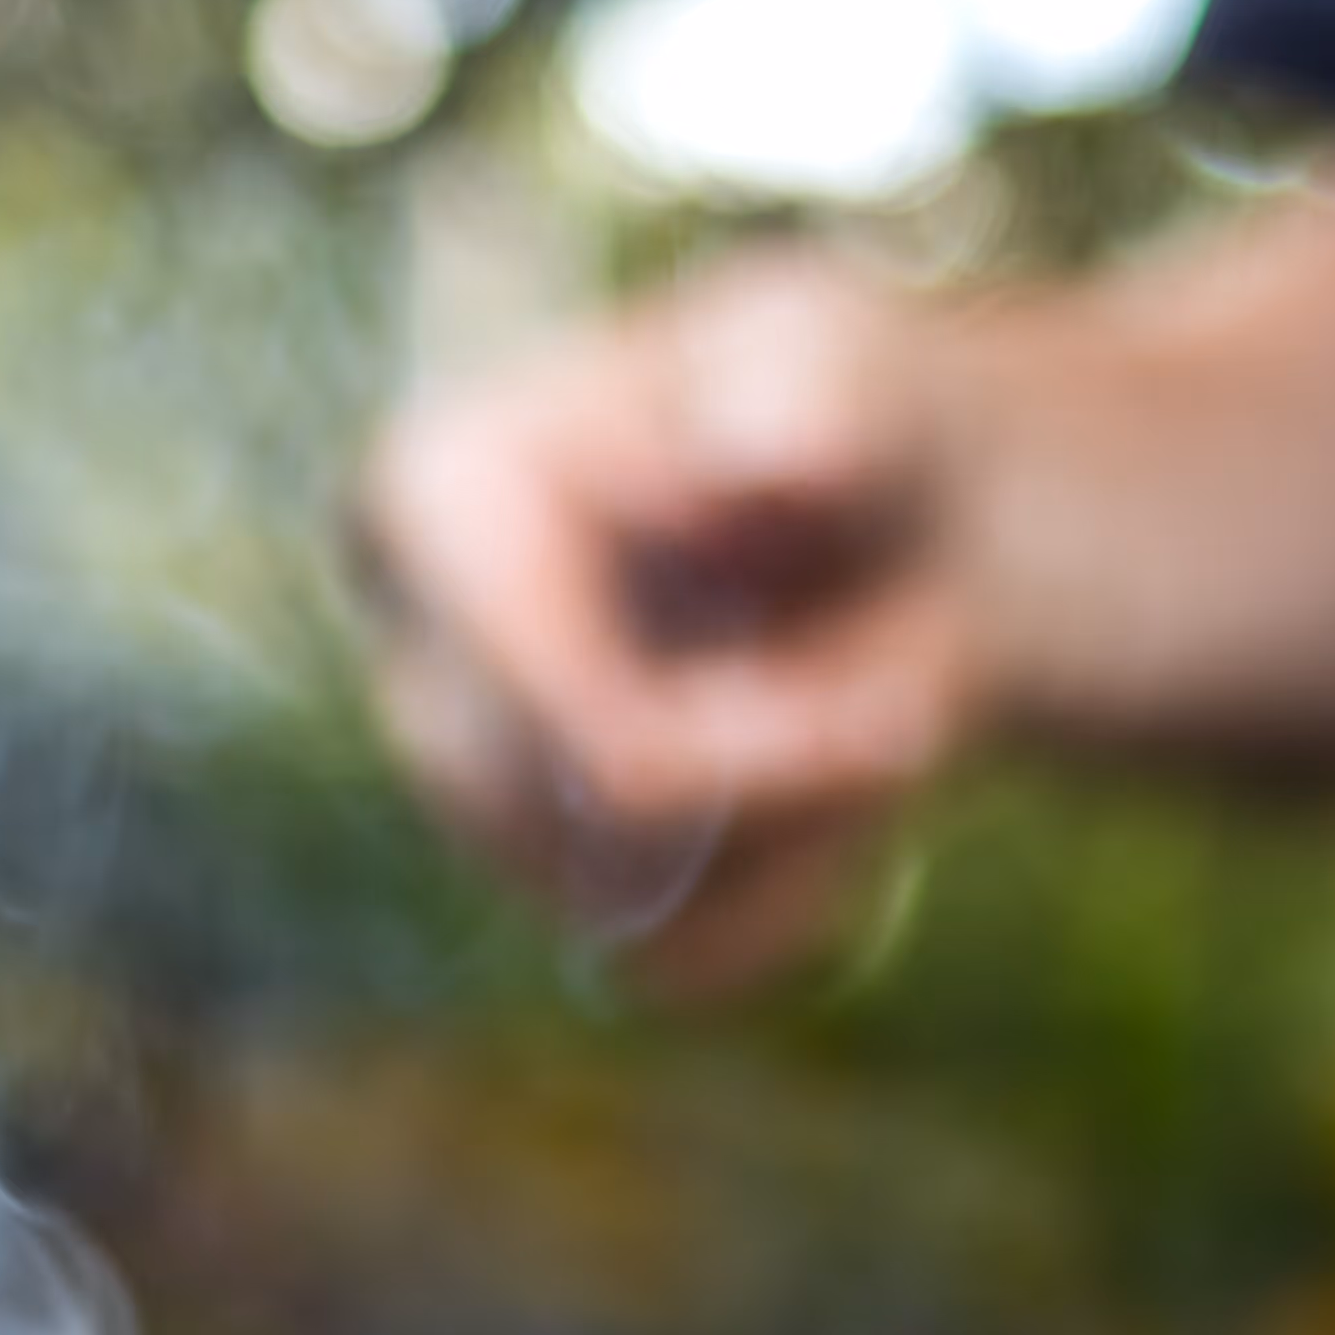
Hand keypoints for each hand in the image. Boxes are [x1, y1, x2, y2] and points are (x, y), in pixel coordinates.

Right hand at [350, 249, 983, 995]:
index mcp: (428, 502)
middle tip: (918, 726)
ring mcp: (468, 790)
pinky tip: (832, 803)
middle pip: (597, 831)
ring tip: (874, 729)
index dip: (747, 754)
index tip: (902, 722)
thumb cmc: (849, 415)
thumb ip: (814, 403)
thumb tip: (758, 460)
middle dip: (786, 795)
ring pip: (633, 911)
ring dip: (797, 840)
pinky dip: (790, 907)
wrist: (893, 523)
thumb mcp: (851, 368)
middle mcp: (416, 660)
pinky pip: (674, 967)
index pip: (558, 721)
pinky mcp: (541, 882)